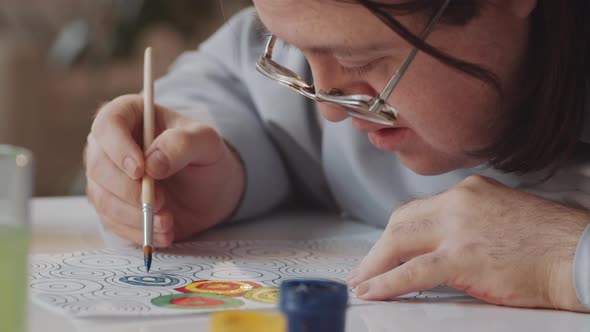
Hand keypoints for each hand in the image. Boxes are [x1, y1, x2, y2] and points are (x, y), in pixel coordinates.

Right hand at [84, 95, 244, 246]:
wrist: (209, 190)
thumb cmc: (204, 157)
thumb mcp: (206, 143)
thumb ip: (182, 144)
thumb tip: (152, 163)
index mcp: (130, 115)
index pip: (107, 124)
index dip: (118, 148)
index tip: (140, 170)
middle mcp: (110, 145)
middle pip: (98, 165)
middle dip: (129, 190)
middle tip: (161, 202)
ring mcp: (106, 177)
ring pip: (102, 197)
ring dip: (135, 215)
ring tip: (168, 221)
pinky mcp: (111, 205)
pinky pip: (111, 222)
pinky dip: (137, 231)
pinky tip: (163, 232)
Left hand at [347, 175, 589, 311]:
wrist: (581, 254)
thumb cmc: (551, 242)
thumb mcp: (503, 218)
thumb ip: (470, 225)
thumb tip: (444, 245)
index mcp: (470, 191)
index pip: (419, 209)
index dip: (397, 232)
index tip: (386, 247)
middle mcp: (459, 202)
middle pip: (402, 221)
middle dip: (380, 247)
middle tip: (366, 266)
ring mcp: (458, 228)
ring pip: (399, 241)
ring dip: (375, 264)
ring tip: (362, 281)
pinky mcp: (461, 257)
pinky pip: (412, 271)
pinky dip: (386, 281)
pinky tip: (372, 290)